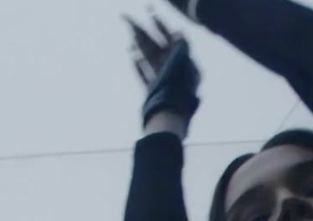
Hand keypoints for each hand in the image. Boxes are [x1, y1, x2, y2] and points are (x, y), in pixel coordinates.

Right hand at [127, 13, 200, 129]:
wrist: (168, 116)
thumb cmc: (176, 89)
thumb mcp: (180, 63)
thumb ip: (180, 47)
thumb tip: (179, 32)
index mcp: (183, 62)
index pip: (171, 38)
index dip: (160, 23)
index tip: (149, 11)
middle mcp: (174, 70)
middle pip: (156, 46)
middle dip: (143, 31)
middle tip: (129, 19)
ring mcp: (163, 80)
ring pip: (149, 58)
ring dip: (139, 46)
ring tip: (130, 35)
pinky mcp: (154, 91)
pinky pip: (145, 75)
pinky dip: (139, 66)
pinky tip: (132, 56)